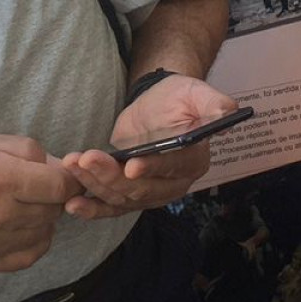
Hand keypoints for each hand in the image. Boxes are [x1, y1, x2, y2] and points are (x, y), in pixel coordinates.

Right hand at [0, 133, 80, 273]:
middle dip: (53, 195)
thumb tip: (61, 167)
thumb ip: (28, 150)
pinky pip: (29, 255)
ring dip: (43, 217)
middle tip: (37, 185)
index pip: (61, 187)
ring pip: (45, 233)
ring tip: (24, 203)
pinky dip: (34, 239)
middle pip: (55, 210)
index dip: (69, 178)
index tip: (64, 174)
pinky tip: (21, 224)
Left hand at [61, 75, 238, 220]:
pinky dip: (92, 208)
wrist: (159, 104)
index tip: (131, 166)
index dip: (154, 168)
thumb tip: (228, 111)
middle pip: (143, 188)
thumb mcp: (196, 92)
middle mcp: (175, 183)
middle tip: (85, 159)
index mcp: (194, 159)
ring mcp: (150, 192)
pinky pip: (111, 207)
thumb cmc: (178, 97)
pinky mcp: (129, 192)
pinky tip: (73, 205)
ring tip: (72, 165)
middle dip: (111, 176)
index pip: (175, 167)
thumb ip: (213, 103)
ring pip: (123, 197)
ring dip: (95, 184)